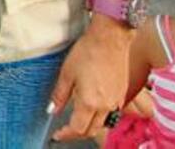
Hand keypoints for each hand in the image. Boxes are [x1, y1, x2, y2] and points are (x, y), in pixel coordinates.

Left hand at [49, 17, 131, 140]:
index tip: (57, 134)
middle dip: (76, 134)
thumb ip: (60, 95)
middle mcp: (105, 106)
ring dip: (89, 127)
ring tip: (77, 121)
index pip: (78, 129)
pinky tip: (92, 110)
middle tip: (65, 131)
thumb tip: (53, 110)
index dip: (66, 134)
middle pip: (91, 130)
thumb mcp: (67, 73)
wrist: (110, 39)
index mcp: (90, 102)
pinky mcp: (122, 95)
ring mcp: (116, 101)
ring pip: (102, 124)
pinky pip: (111, 113)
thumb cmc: (87, 52)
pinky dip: (100, 117)